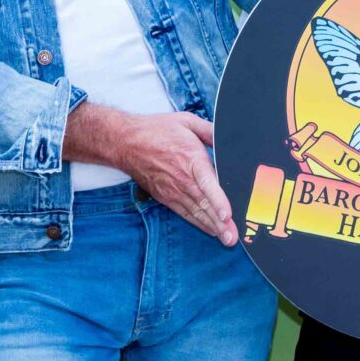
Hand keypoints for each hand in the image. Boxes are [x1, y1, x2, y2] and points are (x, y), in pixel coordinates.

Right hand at [81, 108, 234, 243]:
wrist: (126, 143)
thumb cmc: (156, 130)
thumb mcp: (186, 121)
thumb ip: (209, 130)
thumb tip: (225, 137)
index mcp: (191, 159)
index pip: (207, 184)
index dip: (218, 200)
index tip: (227, 215)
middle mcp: (183, 179)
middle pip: (204, 204)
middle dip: (220, 223)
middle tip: (233, 238)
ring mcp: (173, 191)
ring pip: (197, 213)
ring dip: (212, 227)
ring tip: (226, 239)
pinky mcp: (166, 198)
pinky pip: (186, 213)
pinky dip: (199, 223)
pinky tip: (211, 231)